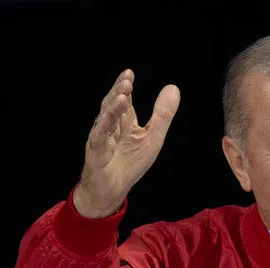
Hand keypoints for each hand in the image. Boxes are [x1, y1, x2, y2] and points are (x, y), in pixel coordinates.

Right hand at [72, 70, 180, 217]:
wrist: (110, 191)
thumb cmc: (129, 164)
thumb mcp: (152, 138)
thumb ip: (162, 115)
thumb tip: (173, 87)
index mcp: (124, 122)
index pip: (124, 101)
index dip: (125, 87)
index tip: (129, 73)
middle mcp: (110, 127)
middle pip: (112, 105)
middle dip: (118, 92)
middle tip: (126, 79)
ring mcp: (101, 139)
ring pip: (105, 119)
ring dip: (113, 107)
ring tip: (121, 94)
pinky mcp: (96, 153)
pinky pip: (99, 138)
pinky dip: (103, 127)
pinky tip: (108, 118)